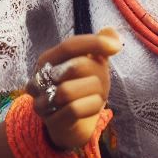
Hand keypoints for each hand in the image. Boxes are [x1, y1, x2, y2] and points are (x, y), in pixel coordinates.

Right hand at [25, 29, 121, 150]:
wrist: (75, 126)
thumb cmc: (83, 91)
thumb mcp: (93, 66)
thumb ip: (99, 48)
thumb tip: (111, 31)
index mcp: (48, 60)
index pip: (70, 45)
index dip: (94, 43)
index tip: (117, 47)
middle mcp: (39, 79)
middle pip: (74, 66)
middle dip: (98, 74)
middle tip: (103, 83)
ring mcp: (42, 101)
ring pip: (69, 90)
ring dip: (94, 92)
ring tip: (97, 96)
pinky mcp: (51, 121)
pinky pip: (74, 109)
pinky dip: (92, 106)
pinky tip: (95, 106)